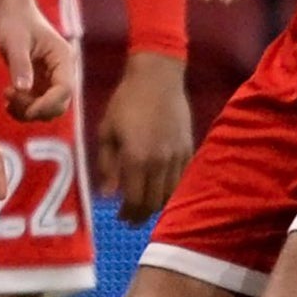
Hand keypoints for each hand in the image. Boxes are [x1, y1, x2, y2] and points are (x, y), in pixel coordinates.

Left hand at [0, 1, 74, 120]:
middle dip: (35, 108)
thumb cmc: (14, 22)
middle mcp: (62, 71)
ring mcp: (52, 79)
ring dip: (27, 110)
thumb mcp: (15, 41)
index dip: (47, 104)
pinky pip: (37, 105)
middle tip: (9, 96)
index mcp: (63, 58)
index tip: (26, 109)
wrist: (11, 13)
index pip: (65, 89)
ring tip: (6, 95)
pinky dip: (23, 109)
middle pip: (59, 104)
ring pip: (48, 109)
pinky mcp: (41, 84)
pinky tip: (8, 102)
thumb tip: (23, 89)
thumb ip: (20, 65)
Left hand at [96, 51, 192, 223]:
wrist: (157, 78)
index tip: (120, 218)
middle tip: (131, 218)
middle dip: (141, 215)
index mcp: (137, 158)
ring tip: (145, 208)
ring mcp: (178, 157)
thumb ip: (107, 165)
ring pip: (171, 194)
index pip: (135, 200)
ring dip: (157, 205)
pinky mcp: (189, 150)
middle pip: (154, 202)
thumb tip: (108, 195)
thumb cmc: (126, 101)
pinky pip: (182, 180)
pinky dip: (172, 191)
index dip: (128, 213)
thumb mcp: (107, 130)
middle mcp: (160, 163)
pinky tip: (162, 191)